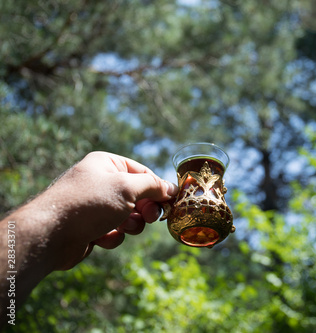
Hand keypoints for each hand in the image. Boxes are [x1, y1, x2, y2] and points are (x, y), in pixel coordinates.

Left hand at [30, 151, 177, 269]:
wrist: (51, 235)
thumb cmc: (88, 203)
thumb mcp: (127, 187)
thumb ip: (153, 186)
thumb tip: (172, 188)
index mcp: (107, 164)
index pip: (143, 173)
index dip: (158, 188)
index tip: (171, 202)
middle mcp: (101, 182)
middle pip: (138, 196)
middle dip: (144, 210)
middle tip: (150, 218)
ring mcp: (96, 206)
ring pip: (129, 217)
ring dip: (130, 225)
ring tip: (121, 227)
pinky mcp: (92, 227)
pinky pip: (115, 231)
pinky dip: (113, 236)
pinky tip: (100, 237)